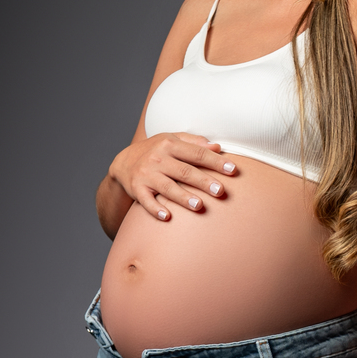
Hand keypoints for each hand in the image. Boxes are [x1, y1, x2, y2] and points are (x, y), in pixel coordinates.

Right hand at [112, 133, 238, 219]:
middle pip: (185, 171)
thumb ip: (194, 142)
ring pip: (168, 187)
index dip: (215, 162)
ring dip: (183, 197)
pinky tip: (167, 217)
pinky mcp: (137, 189)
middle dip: (203, 181)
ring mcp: (147, 175)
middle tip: (221, 191)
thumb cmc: (156, 151)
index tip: (233, 170)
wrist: (123, 162)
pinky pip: (147, 201)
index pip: (197, 153)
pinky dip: (155, 209)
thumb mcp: (172, 140)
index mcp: (170, 144)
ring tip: (199, 206)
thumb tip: (218, 147)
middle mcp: (158, 158)